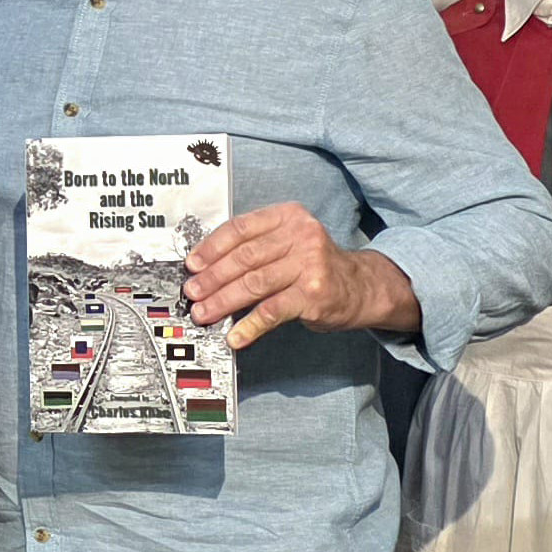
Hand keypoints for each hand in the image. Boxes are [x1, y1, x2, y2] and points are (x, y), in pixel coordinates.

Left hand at [184, 203, 420, 349]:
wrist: (360, 286)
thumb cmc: (313, 264)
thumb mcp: (288, 242)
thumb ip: (254, 246)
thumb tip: (205, 268)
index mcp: (287, 216)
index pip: (240, 229)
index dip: (211, 248)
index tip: (192, 265)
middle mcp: (300, 236)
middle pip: (244, 258)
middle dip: (212, 278)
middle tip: (192, 293)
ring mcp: (309, 265)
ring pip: (254, 284)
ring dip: (223, 301)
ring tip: (204, 313)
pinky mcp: (313, 295)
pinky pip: (272, 311)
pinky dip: (249, 326)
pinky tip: (235, 335)